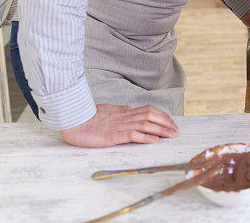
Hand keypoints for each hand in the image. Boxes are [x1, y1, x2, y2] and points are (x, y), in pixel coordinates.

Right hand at [59, 104, 177, 147]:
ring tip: (171, 135)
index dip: (162, 115)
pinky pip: (133, 135)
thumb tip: (130, 109)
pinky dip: (145, 137)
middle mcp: (125, 116)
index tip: (171, 121)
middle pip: (151, 115)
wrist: (74, 121)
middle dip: (166, 122)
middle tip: (176, 130)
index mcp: (124, 111)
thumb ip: (120, 110)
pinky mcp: (113, 135)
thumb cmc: (89, 117)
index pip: (148, 110)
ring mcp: (120, 125)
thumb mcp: (108, 110)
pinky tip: (154, 140)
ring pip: (145, 124)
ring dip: (161, 130)